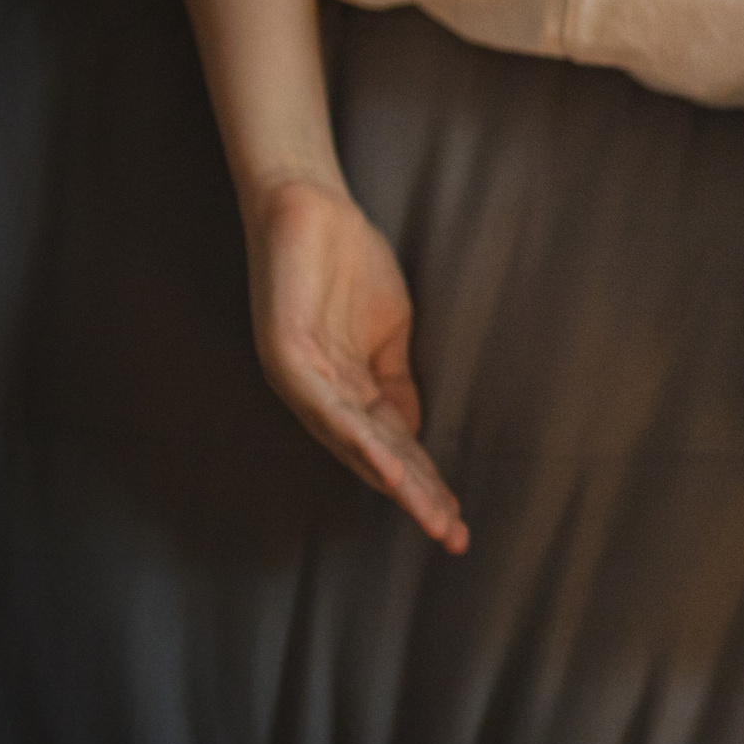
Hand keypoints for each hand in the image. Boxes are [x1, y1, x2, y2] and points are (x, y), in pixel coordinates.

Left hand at [246, 179, 466, 551]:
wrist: (308, 206)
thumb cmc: (348, 263)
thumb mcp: (389, 334)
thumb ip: (396, 385)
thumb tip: (412, 439)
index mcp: (346, 393)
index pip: (393, 449)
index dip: (425, 485)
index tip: (457, 519)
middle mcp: (319, 398)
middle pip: (375, 458)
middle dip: (416, 499)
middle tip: (451, 537)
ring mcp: (301, 381)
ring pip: (352, 445)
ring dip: (394, 482)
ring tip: (428, 514)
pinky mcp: (286, 357)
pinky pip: (328, 408)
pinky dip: (361, 439)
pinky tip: (391, 464)